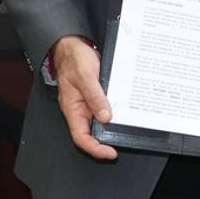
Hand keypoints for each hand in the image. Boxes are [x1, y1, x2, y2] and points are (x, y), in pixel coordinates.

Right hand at [52, 35, 117, 159]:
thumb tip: (105, 117)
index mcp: (72, 109)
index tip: (110, 153)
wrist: (72, 45)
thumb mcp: (86, 76)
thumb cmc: (74, 59)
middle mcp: (79, 109)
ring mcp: (87, 103)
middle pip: (91, 132)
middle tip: (122, 143)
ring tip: (126, 129)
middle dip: (106, 141)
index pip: (81, 137)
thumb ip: (95, 97)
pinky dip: (114, 111)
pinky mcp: (95, 96)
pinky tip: (124, 111)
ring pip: (99, 121)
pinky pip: (104, 108)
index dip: (95, 148)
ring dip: (111, 126)